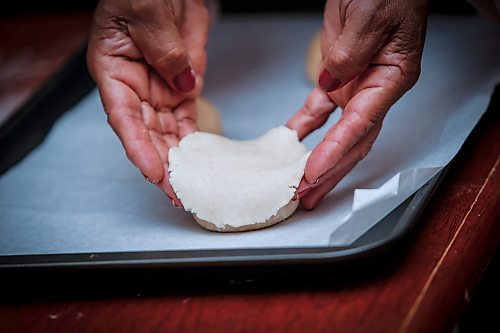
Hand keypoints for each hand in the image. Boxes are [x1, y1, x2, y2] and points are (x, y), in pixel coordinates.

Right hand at [87, 0, 208, 205]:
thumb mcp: (146, 13)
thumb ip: (164, 50)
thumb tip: (184, 84)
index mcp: (114, 71)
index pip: (124, 118)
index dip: (137, 148)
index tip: (152, 172)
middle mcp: (135, 88)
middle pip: (146, 134)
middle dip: (161, 165)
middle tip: (176, 192)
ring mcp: (159, 90)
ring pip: (168, 133)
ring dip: (178, 161)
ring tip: (189, 187)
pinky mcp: (183, 87)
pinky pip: (187, 120)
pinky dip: (194, 142)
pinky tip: (200, 162)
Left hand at [288, 0, 426, 208]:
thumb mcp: (368, 17)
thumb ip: (351, 53)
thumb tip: (332, 83)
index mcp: (390, 79)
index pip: (360, 125)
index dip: (335, 152)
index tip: (313, 173)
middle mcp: (374, 90)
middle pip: (351, 142)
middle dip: (328, 173)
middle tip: (306, 196)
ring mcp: (355, 87)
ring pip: (336, 135)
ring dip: (318, 162)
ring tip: (302, 188)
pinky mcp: (338, 79)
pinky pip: (319, 110)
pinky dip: (304, 128)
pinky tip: (291, 144)